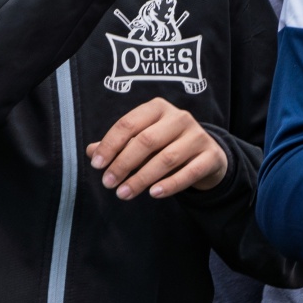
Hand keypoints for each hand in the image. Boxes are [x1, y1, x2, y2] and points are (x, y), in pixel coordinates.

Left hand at [88, 99, 227, 198]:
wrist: (207, 155)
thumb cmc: (166, 145)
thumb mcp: (142, 140)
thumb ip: (118, 145)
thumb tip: (91, 151)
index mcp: (157, 108)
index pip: (128, 124)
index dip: (110, 145)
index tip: (97, 165)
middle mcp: (179, 117)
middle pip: (145, 141)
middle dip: (123, 164)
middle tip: (108, 183)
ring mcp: (198, 136)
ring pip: (166, 158)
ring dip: (142, 178)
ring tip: (124, 193)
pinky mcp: (211, 156)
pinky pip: (189, 172)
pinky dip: (170, 184)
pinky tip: (153, 194)